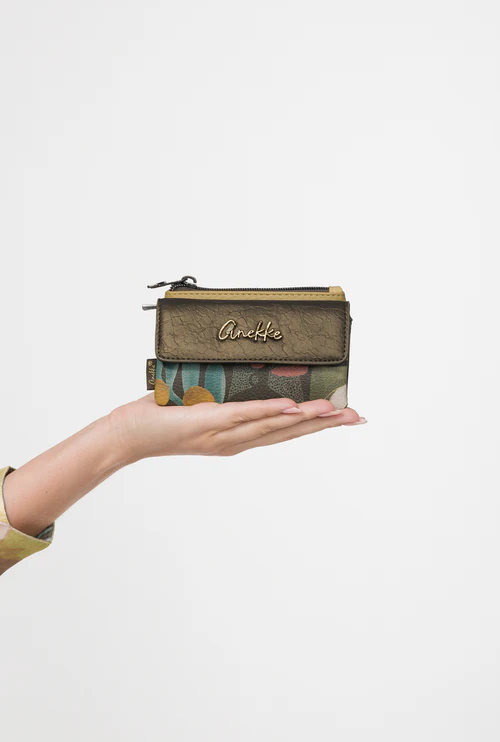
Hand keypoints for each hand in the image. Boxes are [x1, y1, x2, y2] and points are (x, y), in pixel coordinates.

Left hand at [109, 394, 366, 462]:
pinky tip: (294, 408)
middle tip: (357, 418)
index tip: (344, 419)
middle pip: (289, 432)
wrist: (129, 435)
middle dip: (325, 426)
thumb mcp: (202, 404)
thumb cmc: (162, 418)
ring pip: (274, 426)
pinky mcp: (210, 421)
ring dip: (308, 419)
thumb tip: (244, 367)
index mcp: (237, 438)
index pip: (284, 431)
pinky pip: (246, 414)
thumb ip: (226, 394)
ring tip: (337, 412)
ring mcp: (225, 433)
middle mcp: (235, 441)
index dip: (316, 426)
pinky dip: (271, 411)